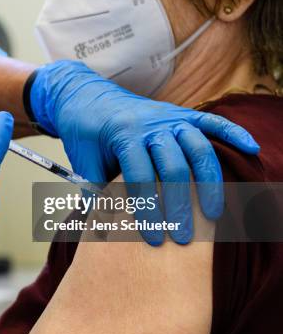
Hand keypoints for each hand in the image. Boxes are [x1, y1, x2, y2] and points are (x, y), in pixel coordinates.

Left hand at [30, 60, 259, 244]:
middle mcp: (150, 124)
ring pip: (199, 149)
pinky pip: (210, 122)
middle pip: (174, 169)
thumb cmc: (83, 133)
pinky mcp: (179, 113)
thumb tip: (108, 228)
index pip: (140, 178)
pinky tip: (250, 149)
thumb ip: (96, 192)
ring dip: (209, 184)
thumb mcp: (83, 162)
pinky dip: (232, 133)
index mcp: (123, 135)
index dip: (147, 211)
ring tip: (213, 214)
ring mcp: (168, 117)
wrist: (83, 95)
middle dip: (180, 207)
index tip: (153, 238)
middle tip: (182, 237)